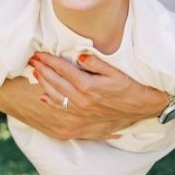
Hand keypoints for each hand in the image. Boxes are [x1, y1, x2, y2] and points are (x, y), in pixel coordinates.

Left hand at [23, 48, 167, 138]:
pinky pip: (62, 111)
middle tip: (31, 60)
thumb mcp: (116, 72)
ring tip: (35, 72)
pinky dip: (50, 103)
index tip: (39, 53)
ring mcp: (81, 112)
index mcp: (88, 85)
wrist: (142, 108)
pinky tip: (42, 96)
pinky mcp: (83, 120)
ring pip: (55, 96)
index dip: (49, 60)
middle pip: (55, 82)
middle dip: (42, 69)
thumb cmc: (130, 87)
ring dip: (43, 83)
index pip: (62, 69)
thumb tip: (79, 56)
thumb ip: (96, 63)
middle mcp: (82, 100)